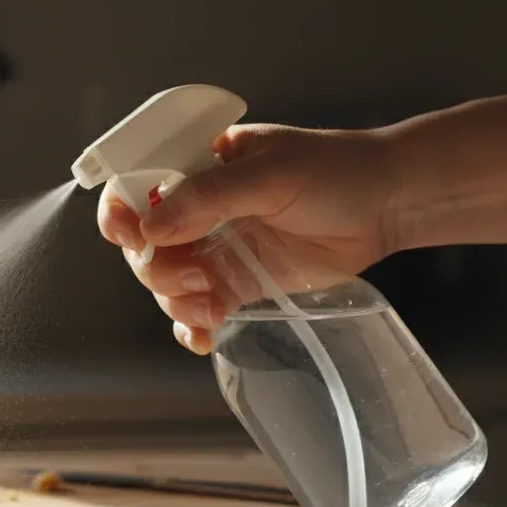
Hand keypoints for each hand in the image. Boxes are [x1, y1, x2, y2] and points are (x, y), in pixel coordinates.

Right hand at [96, 124, 402, 353]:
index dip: (119, 212)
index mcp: (195, 169)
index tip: (128, 235)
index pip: (134, 187)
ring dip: (175, 300)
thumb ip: (208, 197)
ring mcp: (215, 249)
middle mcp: (197, 211)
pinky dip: (192, 327)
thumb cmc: (334, 170)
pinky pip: (198, 311)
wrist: (388, 204)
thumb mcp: (270, 174)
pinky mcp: (237, 284)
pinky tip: (204, 336)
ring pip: (166, 283)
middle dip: (156, 268)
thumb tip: (150, 228)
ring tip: (210, 303)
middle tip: (196, 277)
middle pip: (143, 247)